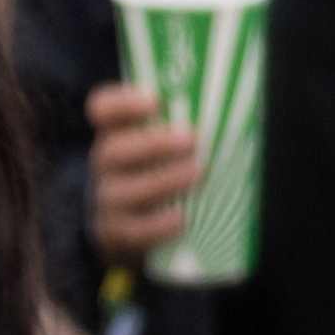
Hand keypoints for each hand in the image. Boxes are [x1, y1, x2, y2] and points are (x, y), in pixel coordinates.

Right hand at [82, 79, 204, 259]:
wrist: (131, 228)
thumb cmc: (160, 174)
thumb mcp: (163, 148)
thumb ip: (182, 129)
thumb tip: (232, 114)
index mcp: (115, 134)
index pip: (102, 109)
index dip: (122, 104)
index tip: (155, 101)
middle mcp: (105, 165)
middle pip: (111, 150)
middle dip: (152, 144)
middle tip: (191, 140)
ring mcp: (106, 201)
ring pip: (122, 191)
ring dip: (162, 180)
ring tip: (198, 173)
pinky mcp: (115, 234)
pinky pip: (132, 231)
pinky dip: (157, 225)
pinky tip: (182, 217)